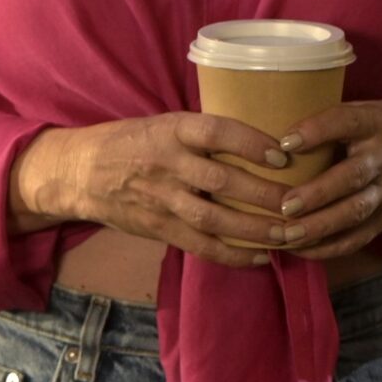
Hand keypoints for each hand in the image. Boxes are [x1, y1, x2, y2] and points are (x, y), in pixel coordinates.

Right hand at [19, 113, 301, 268]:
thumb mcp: (162, 124)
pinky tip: (262, 256)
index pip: (215, 132)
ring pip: (216, 219)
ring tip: (291, 234)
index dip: (251, 143)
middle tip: (302, 204)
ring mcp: (162, 199)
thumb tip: (261, 142)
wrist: (80, 172)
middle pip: (223, 181)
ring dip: (257, 230)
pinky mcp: (159, 227)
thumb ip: (202, 135)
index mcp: (170, 130)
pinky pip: (201, 246)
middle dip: (266, 195)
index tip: (283, 155)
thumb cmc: (131, 142)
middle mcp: (167, 164)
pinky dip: (234, 255)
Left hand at [271, 102, 381, 260]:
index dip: (316, 131)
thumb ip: (329, 118)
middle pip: (351, 178)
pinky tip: (302, 249)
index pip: (345, 122)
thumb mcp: (364, 110)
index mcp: (373, 124)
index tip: (285, 142)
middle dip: (317, 194)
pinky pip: (360, 237)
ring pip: (355, 213)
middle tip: (284, 205)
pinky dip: (330, 247)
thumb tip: (278, 128)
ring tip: (288, 234)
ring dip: (320, 227)